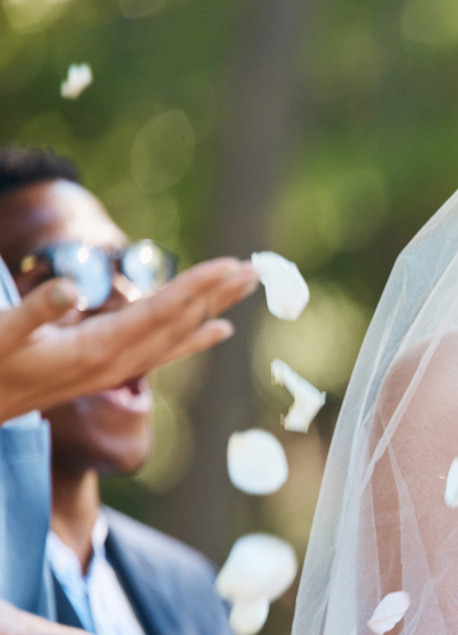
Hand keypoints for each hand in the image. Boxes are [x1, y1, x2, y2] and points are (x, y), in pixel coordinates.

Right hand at [0, 259, 256, 423]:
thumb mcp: (2, 333)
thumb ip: (35, 311)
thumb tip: (70, 287)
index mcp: (98, 349)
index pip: (161, 312)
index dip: (196, 287)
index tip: (228, 266)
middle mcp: (118, 361)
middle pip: (181, 321)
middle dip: (218, 293)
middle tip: (256, 268)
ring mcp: (118, 367)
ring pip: (179, 333)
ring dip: (213, 307)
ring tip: (246, 285)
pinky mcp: (112, 368)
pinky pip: (166, 349)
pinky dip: (196, 336)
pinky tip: (221, 328)